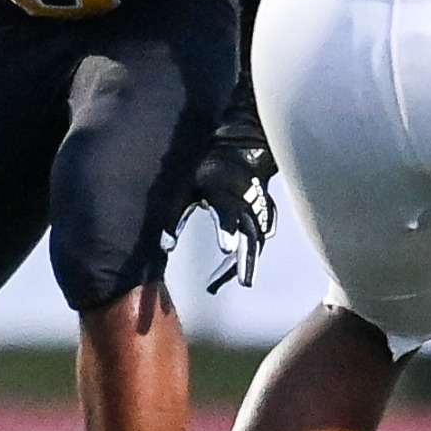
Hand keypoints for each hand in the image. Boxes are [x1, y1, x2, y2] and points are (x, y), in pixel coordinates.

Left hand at [175, 142, 276, 292]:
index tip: (226, 249)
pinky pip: (262, 233)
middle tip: (245, 281)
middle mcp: (246, 202)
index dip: (226, 230)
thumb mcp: (185, 189)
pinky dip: (255, 249)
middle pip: (250, 233)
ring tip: (243, 280)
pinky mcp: (263, 211)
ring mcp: (258, 207)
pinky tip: (247, 264)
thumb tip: (166, 247)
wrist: (237, 149)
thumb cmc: (206, 170)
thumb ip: (175, 218)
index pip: (227, 214)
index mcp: (225, 192)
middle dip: (247, 257)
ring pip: (258, 237)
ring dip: (251, 259)